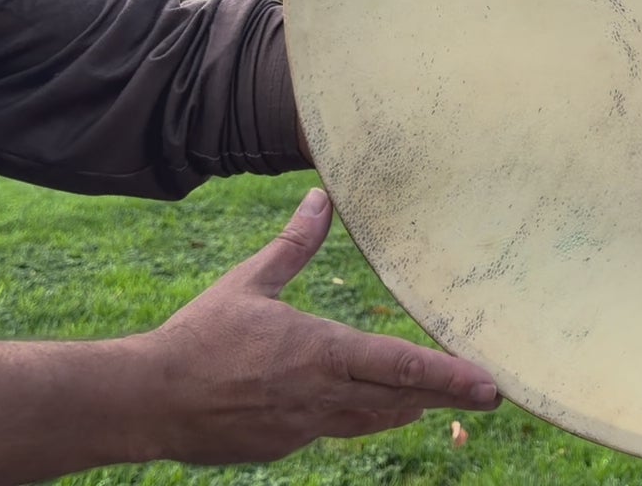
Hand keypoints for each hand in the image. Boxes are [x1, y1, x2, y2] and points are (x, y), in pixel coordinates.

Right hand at [133, 188, 501, 465]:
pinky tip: (375, 408)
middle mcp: (322, 395)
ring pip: (371, 417)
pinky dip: (360, 416)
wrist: (150, 402)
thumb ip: (293, 245)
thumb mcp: (249, 283)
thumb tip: (322, 197)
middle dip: (446, 395)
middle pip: (399, 399)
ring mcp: (306, 426)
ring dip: (408, 406)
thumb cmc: (200, 337)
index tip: (487, 382)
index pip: (398, 364)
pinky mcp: (286, 444)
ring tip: (440, 399)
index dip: (448, 375)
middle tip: (491, 393)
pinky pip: (334, 427)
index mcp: (319, 352)